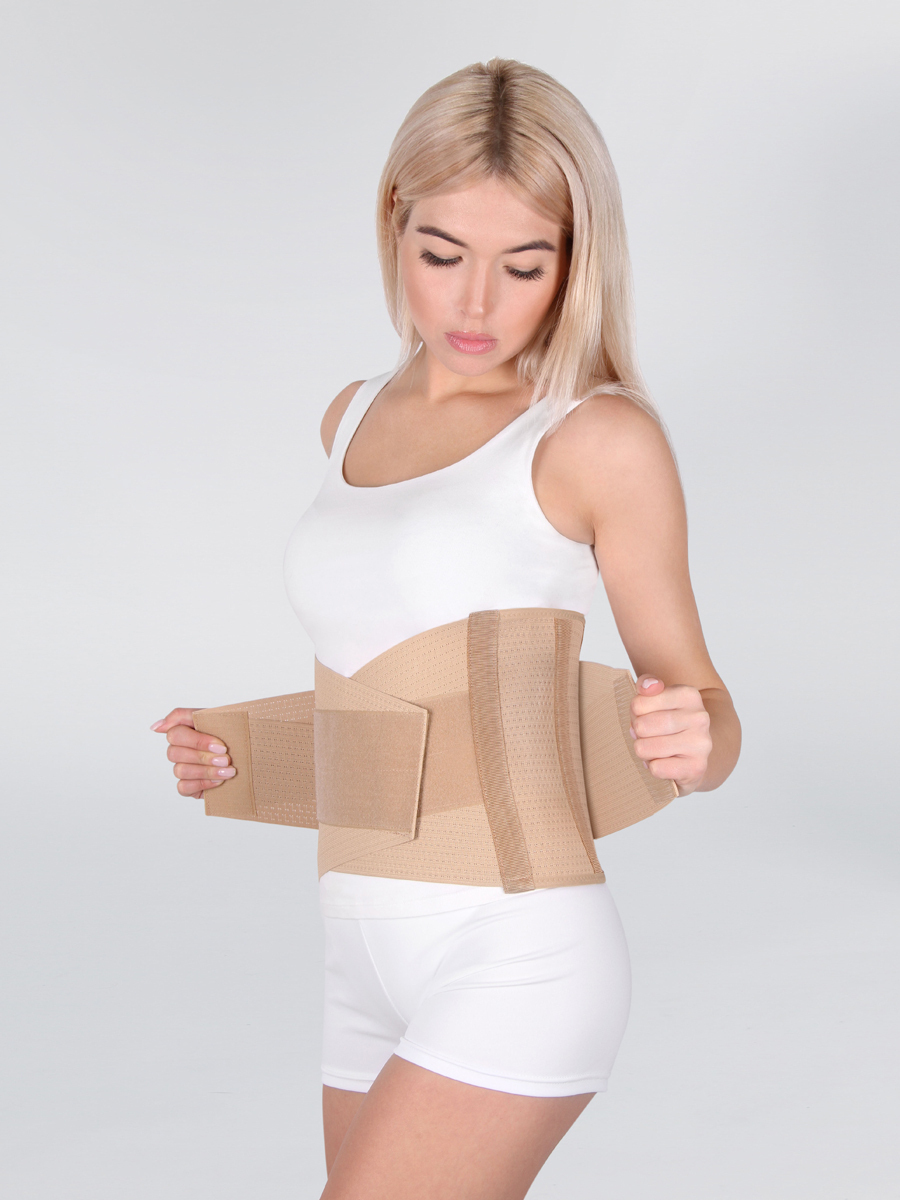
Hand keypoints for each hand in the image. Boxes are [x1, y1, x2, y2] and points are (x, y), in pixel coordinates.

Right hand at [150, 708, 234, 796]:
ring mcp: (181, 767)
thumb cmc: (234, 738)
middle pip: (174, 751)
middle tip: (226, 758)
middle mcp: (179, 748)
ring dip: (206, 771)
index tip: (220, 745)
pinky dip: (203, 783)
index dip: (197, 739)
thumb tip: (156, 727)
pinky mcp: (186, 786)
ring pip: (180, 770)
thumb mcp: (220, 720)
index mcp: (186, 728)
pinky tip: (219, 781)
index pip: (175, 728)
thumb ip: (190, 716)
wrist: (251, 760)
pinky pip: (183, 787)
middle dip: (202, 756)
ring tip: (228, 771)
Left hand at [629, 676, 711, 795]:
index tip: (642, 715)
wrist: (698, 750)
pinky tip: (663, 762)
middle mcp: (699, 717)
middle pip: (642, 726)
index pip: (639, 703)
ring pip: (646, 748)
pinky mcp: (697, 768)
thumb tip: (647, 686)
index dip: (634, 713)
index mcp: (688, 695)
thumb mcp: (658, 698)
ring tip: (653, 748)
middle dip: (636, 733)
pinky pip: (657, 768)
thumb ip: (647, 685)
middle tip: (644, 735)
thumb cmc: (670, 721)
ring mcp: (700, 744)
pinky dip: (653, 767)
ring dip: (643, 751)